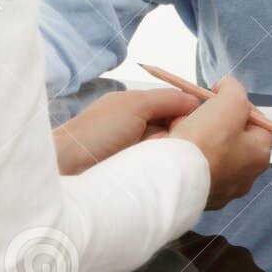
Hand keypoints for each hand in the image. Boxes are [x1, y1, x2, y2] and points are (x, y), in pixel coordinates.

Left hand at [52, 88, 201, 175]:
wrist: (65, 171)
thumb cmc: (96, 133)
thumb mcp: (135, 105)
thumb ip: (168, 98)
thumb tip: (197, 101)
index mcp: (138, 106)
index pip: (177, 104)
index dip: (192, 111)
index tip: (206, 120)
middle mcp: (140, 127)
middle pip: (177, 127)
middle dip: (183, 134)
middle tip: (184, 143)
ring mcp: (139, 152)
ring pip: (172, 149)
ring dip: (173, 152)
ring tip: (171, 159)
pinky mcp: (138, 174)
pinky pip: (162, 168)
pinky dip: (165, 168)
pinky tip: (165, 172)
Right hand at [168, 76, 271, 209]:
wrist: (173, 181)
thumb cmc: (206, 142)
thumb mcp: (229, 102)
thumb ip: (234, 90)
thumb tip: (227, 87)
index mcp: (260, 155)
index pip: (259, 123)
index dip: (240, 106)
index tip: (221, 99)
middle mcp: (246, 176)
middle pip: (234, 139)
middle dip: (217, 123)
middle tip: (199, 114)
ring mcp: (223, 190)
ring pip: (213, 154)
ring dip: (199, 139)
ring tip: (183, 130)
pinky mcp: (200, 197)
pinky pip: (196, 169)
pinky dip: (188, 157)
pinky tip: (176, 151)